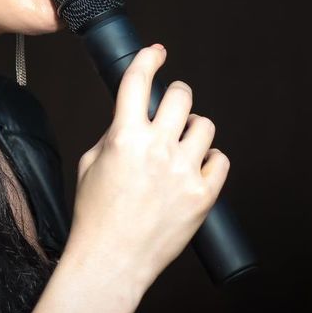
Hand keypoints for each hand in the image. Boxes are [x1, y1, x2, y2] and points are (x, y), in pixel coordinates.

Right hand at [65, 44, 229, 297]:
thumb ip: (115, 135)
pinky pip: (219, 160)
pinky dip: (209, 161)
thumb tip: (135, 119)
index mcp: (124, 138)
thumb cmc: (95, 215)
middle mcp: (157, 149)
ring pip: (204, 126)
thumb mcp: (91, 163)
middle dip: (176, 95)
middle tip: (172, 104)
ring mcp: (183, 172)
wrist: (112, 260)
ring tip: (182, 143)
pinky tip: (195, 169)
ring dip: (193, 129)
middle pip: (181, 96)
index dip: (148, 59)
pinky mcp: (203, 195)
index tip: (156, 52)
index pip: (138, 81)